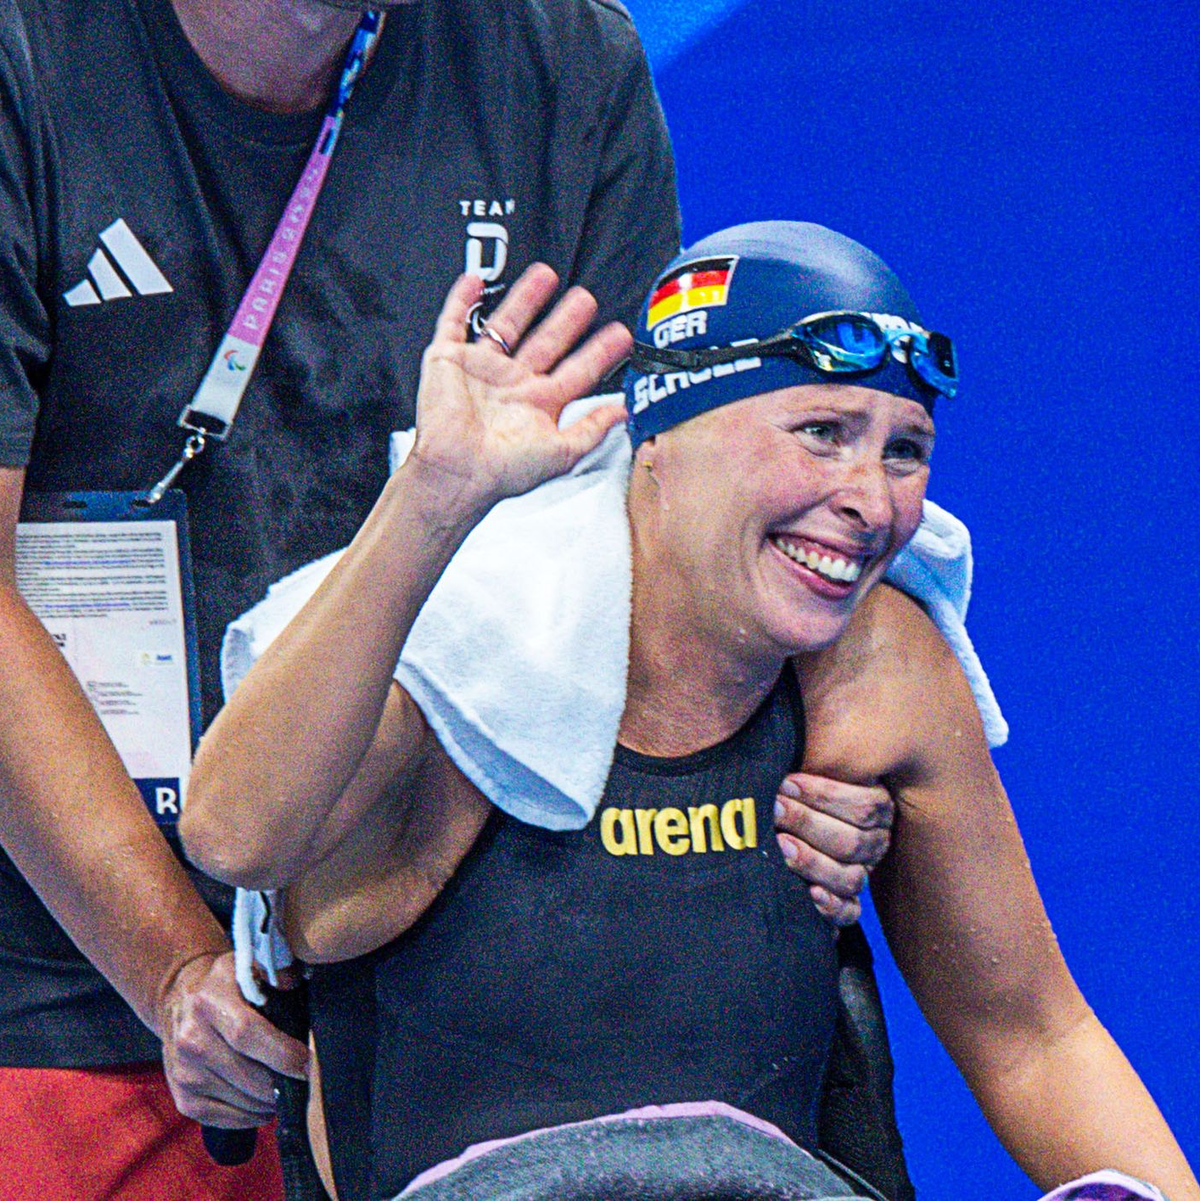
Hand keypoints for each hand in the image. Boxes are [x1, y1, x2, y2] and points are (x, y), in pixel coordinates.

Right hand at [158, 951, 308, 1127]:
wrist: (182, 1000)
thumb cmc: (228, 985)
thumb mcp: (248, 965)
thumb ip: (275, 971)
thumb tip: (294, 981)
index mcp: (209, 1001)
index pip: (247, 1034)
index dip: (281, 1053)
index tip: (307, 1063)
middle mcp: (191, 1038)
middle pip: (247, 1074)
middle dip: (282, 1083)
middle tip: (306, 1083)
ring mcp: (184, 1072)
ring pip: (239, 1100)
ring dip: (269, 1102)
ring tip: (287, 1091)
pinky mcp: (183, 1098)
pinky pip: (223, 1118)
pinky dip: (249, 1116)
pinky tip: (264, 1105)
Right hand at [410, 264, 631, 509]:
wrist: (457, 473)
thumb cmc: (502, 471)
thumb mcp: (561, 452)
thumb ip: (593, 429)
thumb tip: (625, 412)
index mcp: (538, 404)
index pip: (576, 370)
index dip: (599, 352)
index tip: (620, 335)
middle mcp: (512, 384)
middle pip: (546, 341)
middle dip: (567, 319)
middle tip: (586, 298)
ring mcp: (481, 369)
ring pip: (507, 325)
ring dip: (525, 299)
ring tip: (545, 275)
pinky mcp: (448, 360)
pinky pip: (453, 323)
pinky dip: (460, 300)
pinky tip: (473, 281)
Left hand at [774, 772, 893, 926]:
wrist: (778, 825)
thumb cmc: (793, 791)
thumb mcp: (806, 775)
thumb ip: (810, 766)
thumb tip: (794, 754)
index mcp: (876, 811)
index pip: (867, 806)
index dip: (827, 795)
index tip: (787, 782)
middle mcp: (874, 844)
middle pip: (854, 842)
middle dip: (808, 823)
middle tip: (775, 808)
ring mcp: (860, 876)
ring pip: (850, 878)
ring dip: (812, 861)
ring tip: (780, 844)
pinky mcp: (845, 905)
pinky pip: (848, 913)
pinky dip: (830, 906)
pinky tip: (810, 893)